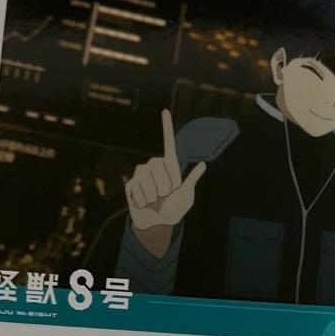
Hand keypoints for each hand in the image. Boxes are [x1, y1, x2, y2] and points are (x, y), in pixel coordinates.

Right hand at [125, 109, 206, 234]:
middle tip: (165, 196)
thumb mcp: (186, 196)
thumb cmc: (174, 211)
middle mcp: (154, 166)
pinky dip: (144, 199)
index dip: (166, 127)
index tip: (165, 110)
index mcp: (170, 167)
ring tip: (155, 201)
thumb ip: (191, 180)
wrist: (157, 225)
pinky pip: (138, 186)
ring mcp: (141, 173)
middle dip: (165, 185)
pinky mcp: (131, 183)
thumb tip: (203, 164)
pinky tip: (145, 203)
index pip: (168, 143)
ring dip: (155, 194)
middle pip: (159, 166)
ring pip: (148, 177)